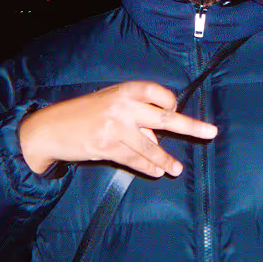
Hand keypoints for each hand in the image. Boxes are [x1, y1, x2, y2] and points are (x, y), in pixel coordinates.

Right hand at [19, 81, 216, 176]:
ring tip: (176, 169)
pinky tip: (157, 171)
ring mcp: (116, 127)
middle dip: (191, 126)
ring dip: (166, 159)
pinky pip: (134, 159)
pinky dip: (147, 166)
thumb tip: (156, 138)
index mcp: (125, 90)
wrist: (51, 128)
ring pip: (150, 146)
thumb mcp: (110, 103)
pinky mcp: (107, 147)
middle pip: (165, 118)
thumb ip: (135, 115)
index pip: (160, 93)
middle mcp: (124, 106)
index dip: (171, 102)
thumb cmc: (84, 113)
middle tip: (211, 133)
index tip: (173, 110)